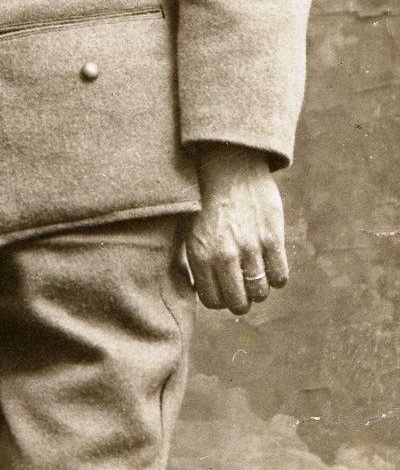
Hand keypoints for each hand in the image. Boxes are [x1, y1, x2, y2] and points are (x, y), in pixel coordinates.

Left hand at [184, 145, 287, 314]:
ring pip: (260, 293)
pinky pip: (280, 276)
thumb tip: (204, 291)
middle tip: (243, 291)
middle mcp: (224, 256)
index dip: (220, 300)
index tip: (224, 291)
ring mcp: (250, 248)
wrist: (229, 167)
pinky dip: (277, 278)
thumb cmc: (207, 201)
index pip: (212, 301)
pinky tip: (271, 266)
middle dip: (241, 301)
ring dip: (260, 291)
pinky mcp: (272, 238)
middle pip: (238, 303)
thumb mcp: (190, 231)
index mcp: (200, 256)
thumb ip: (197, 262)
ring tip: (257, 278)